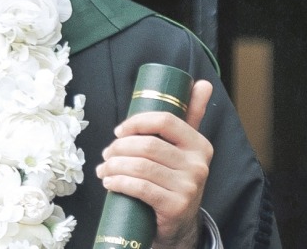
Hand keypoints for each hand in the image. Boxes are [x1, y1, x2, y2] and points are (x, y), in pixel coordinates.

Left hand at [94, 79, 214, 248]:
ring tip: (103, 168)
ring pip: (140, 166)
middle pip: (148, 145)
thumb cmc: (174, 177)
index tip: (118, 131)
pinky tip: (109, 182)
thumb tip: (203, 83)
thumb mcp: (185, 148)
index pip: (165, 120)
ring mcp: (189, 187)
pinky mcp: (175, 207)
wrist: (180, 223)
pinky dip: (118, 183)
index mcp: (200, 144)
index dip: (137, 122)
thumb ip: (191, 115)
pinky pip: (140, 188)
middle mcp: (198, 165)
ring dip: (113, 166)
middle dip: (119, 147)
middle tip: (106, 154)